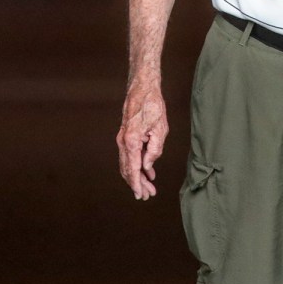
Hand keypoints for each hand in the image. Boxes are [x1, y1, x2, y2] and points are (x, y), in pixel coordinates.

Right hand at [116, 80, 167, 199]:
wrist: (142, 88)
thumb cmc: (152, 105)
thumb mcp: (160, 129)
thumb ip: (154, 151)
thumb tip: (148, 167)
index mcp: (131, 141)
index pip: (133, 169)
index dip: (136, 184)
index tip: (140, 195)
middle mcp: (123, 141)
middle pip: (128, 169)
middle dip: (137, 184)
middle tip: (147, 195)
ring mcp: (122, 138)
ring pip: (127, 164)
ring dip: (136, 177)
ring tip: (148, 187)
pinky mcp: (125, 135)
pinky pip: (129, 156)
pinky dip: (136, 166)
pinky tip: (147, 173)